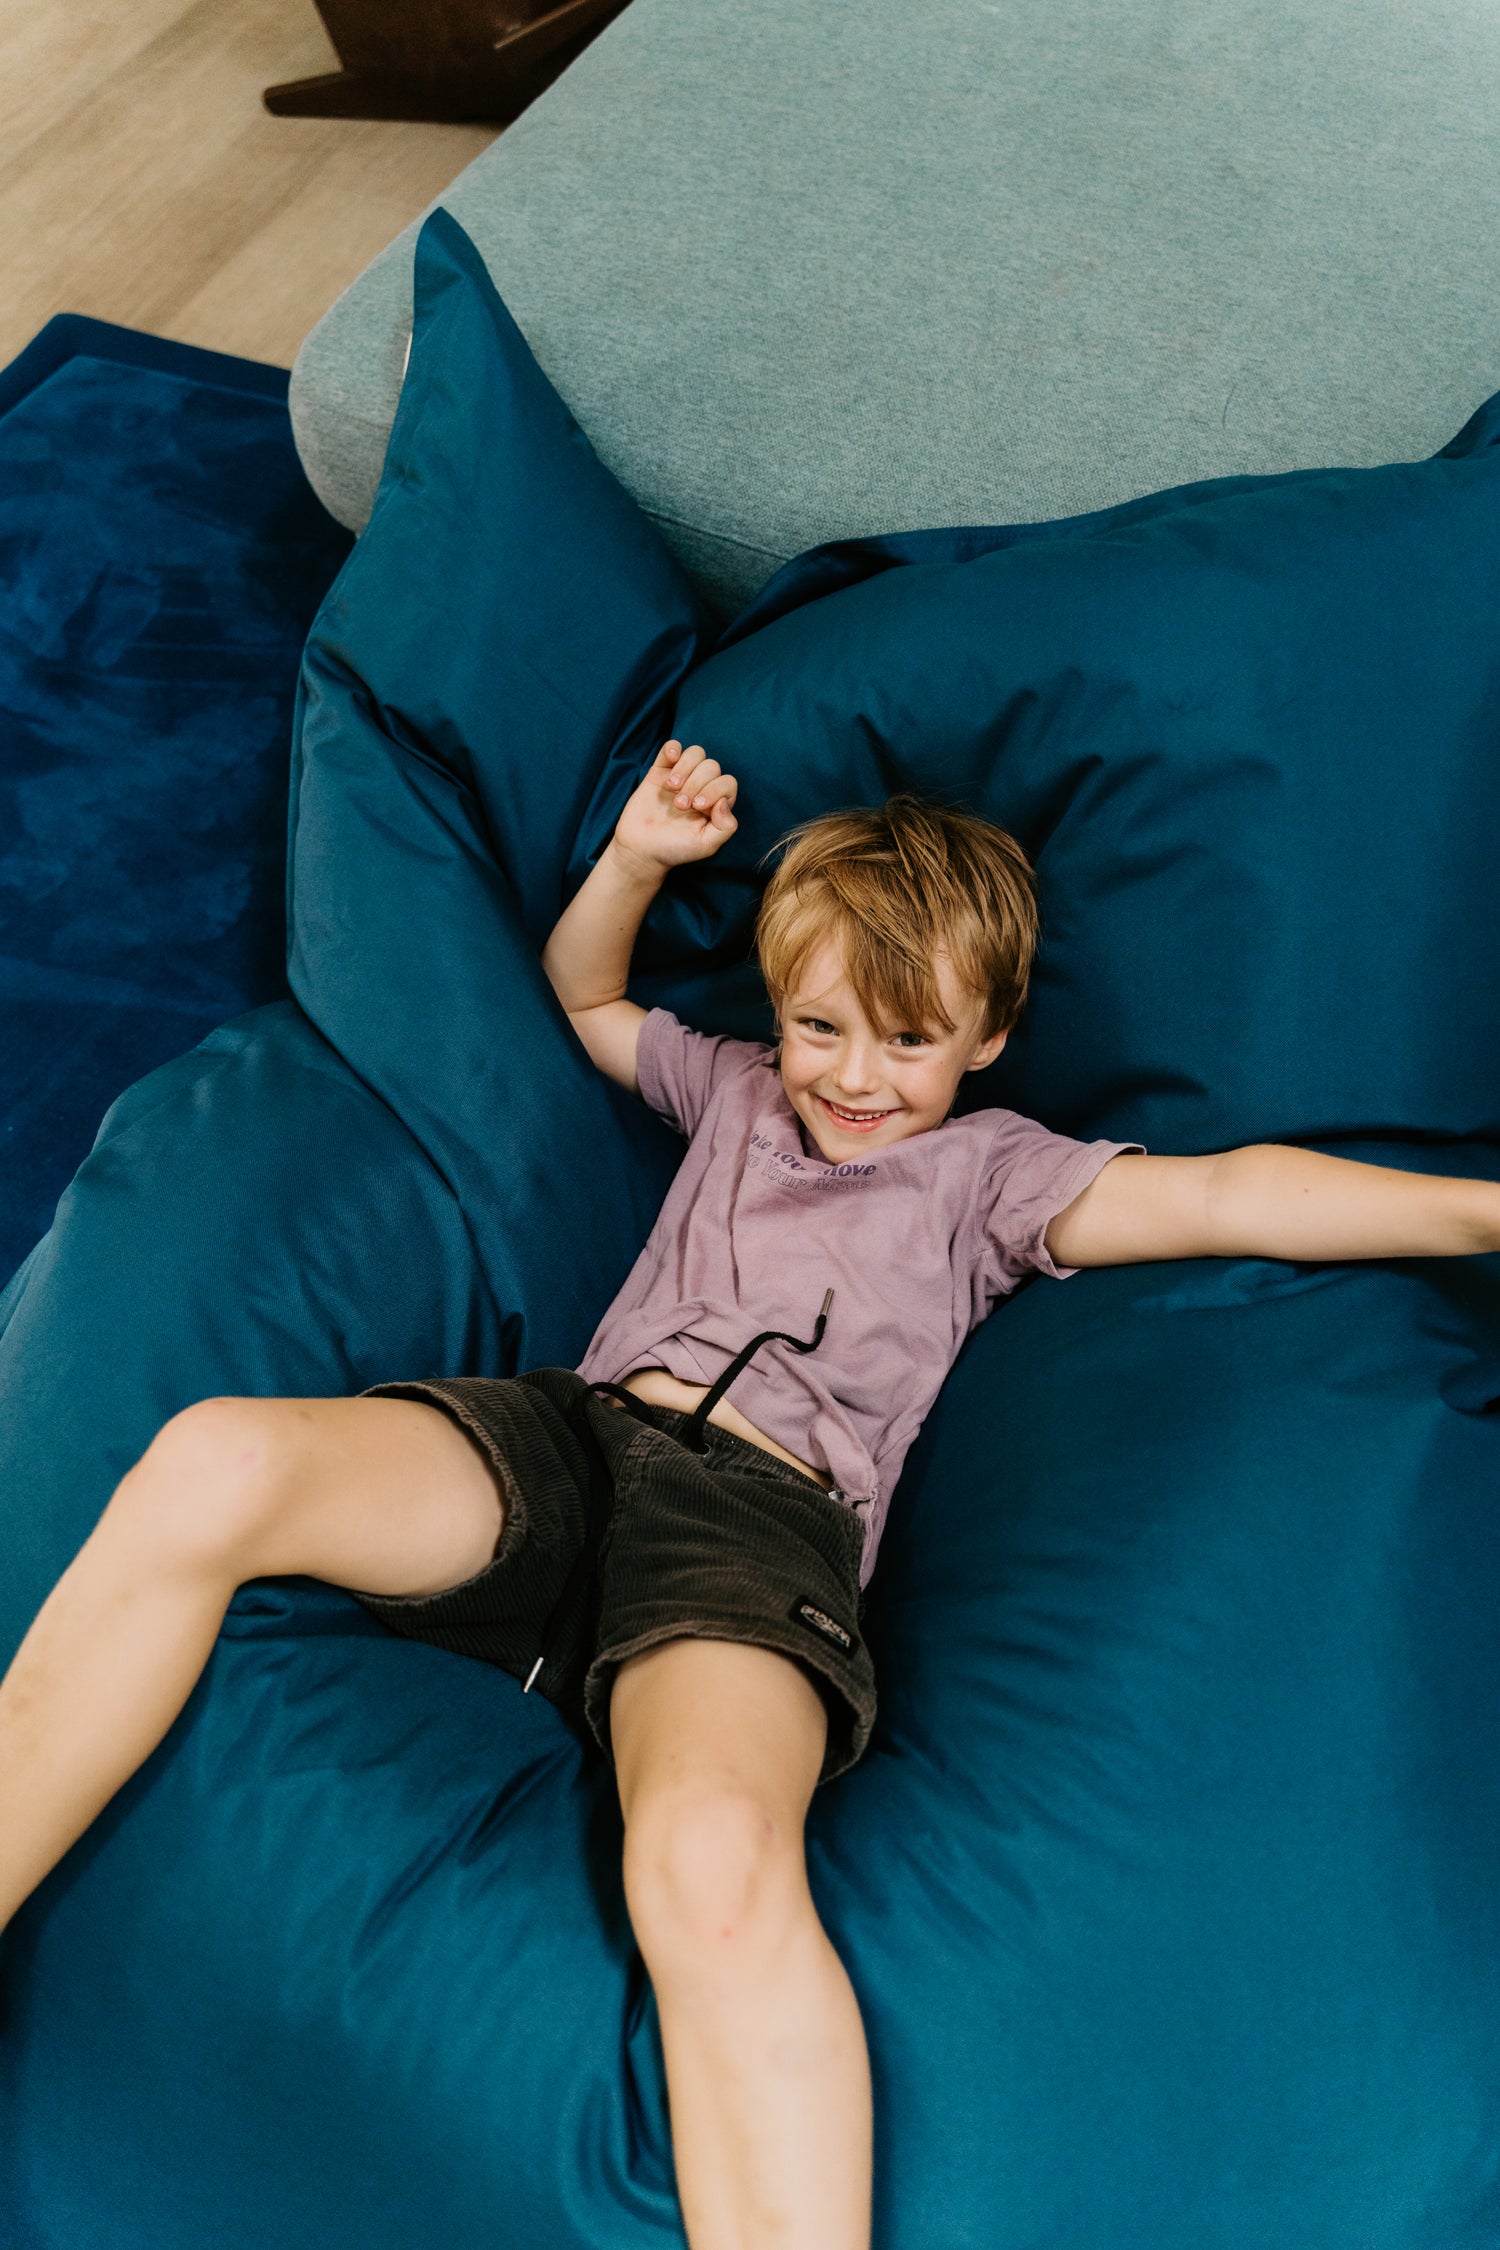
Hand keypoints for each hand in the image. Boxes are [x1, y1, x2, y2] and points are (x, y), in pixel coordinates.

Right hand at [611, 740, 738, 874]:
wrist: (641, 848)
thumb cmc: (675, 848)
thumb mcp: (706, 845)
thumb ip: (725, 827)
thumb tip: (724, 802)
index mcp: (716, 803)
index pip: (727, 783)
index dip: (715, 790)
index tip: (698, 807)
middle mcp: (702, 787)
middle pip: (711, 766)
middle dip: (696, 784)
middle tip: (680, 805)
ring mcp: (682, 777)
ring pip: (696, 753)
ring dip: (685, 768)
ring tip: (672, 787)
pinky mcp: (661, 770)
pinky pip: (672, 746)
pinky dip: (673, 748)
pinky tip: (670, 761)